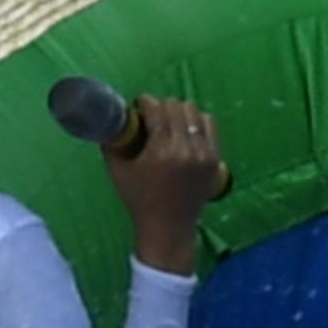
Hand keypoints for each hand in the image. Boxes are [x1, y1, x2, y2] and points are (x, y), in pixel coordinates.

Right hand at [103, 96, 224, 275]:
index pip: (157, 110)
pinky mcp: (216, 158)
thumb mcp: (117, 170)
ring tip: (169, 120)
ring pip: (195, 113)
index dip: (146, 101)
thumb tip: (111, 119)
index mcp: (161, 151)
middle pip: (177, 107)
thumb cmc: (139, 198)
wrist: (169, 226)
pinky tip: (186, 126)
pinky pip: (210, 125)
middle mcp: (186, 150)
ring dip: (180, 111)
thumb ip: (111, 143)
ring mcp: (205, 154)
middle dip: (162, 105)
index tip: (139, 104)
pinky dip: (197, 120)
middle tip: (152, 114)